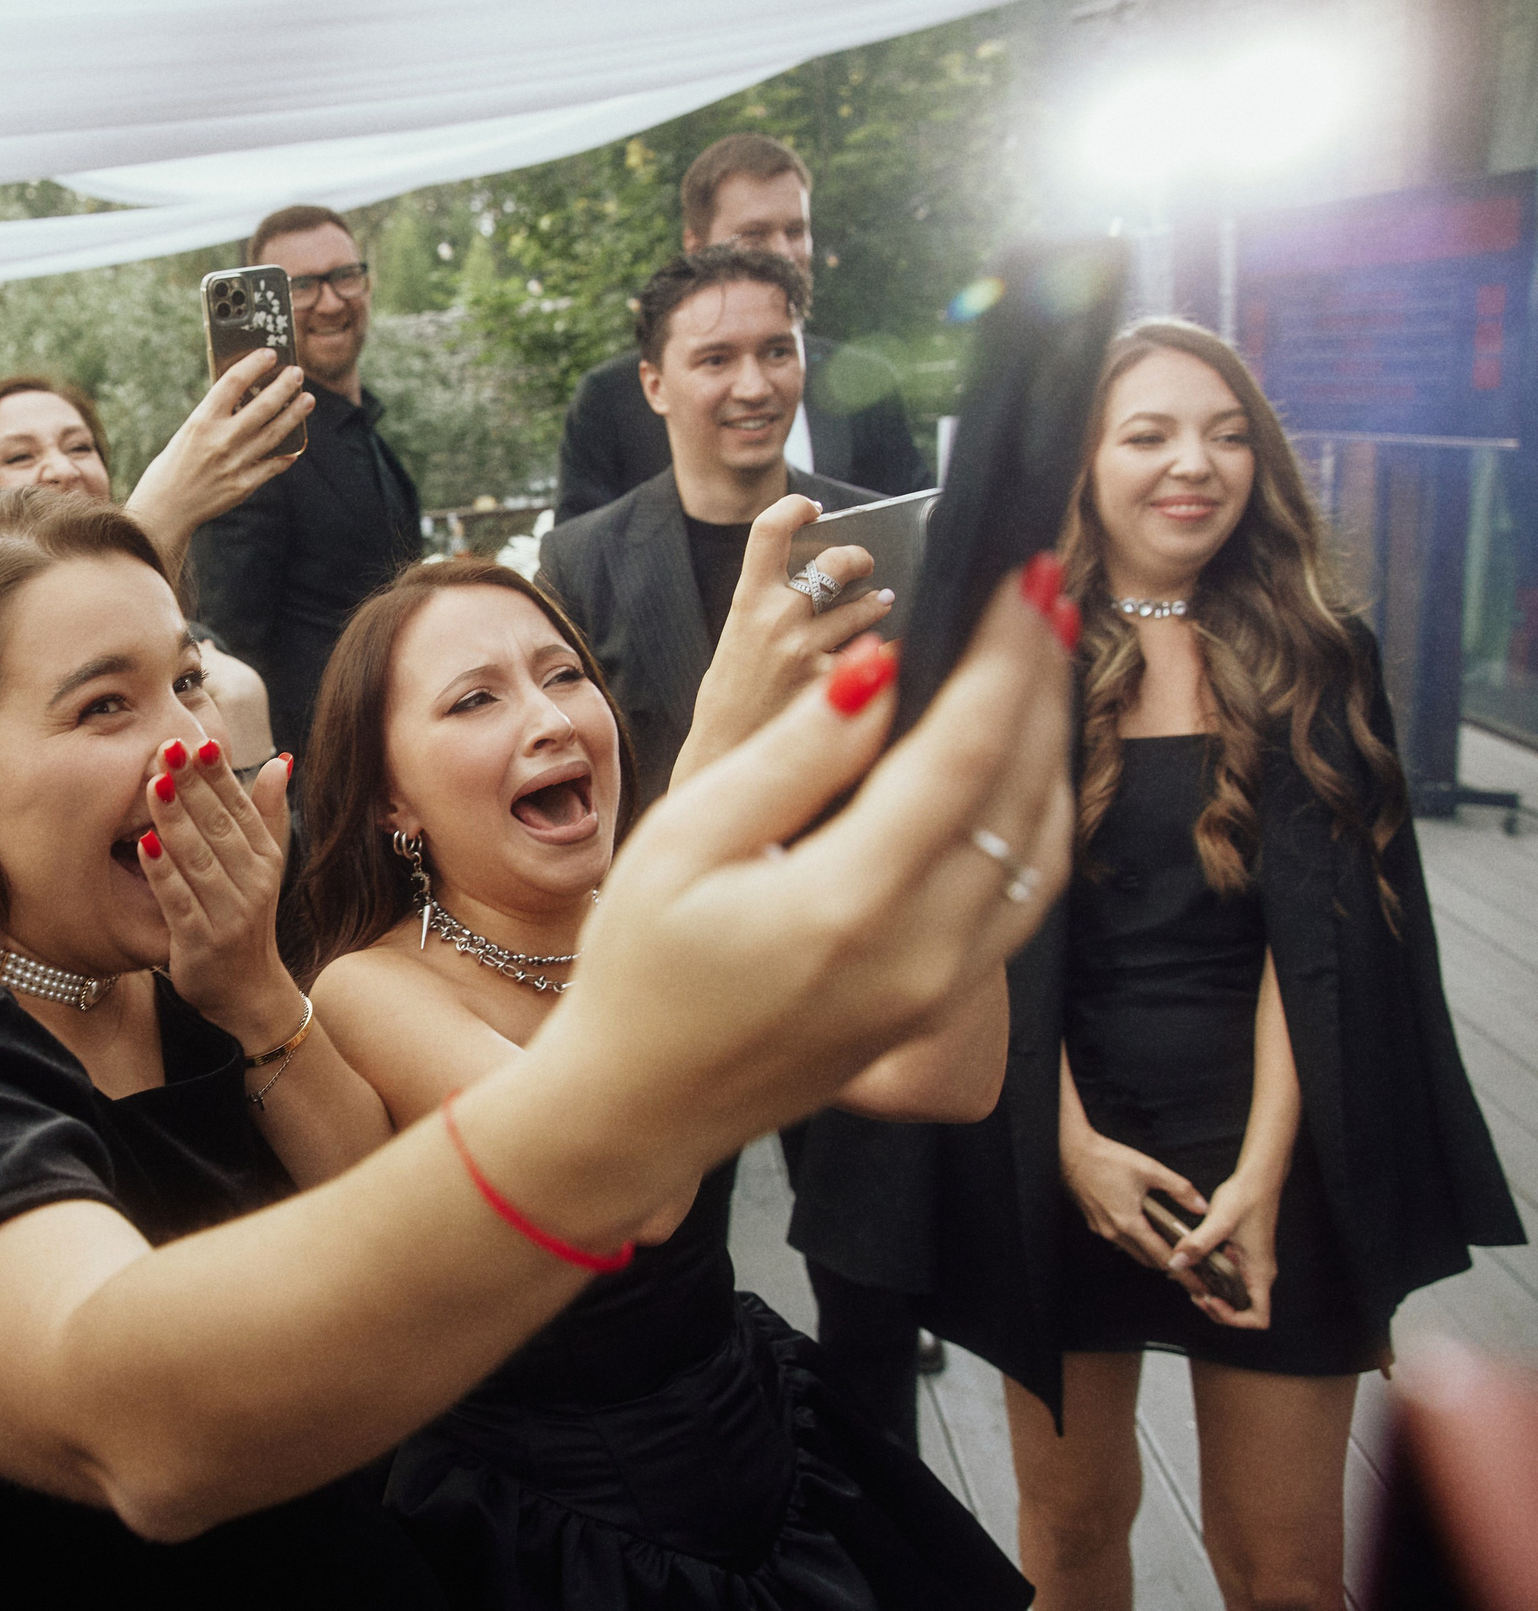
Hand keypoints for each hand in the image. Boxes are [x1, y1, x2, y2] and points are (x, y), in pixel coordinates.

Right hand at [125, 351, 312, 564]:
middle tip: (297, 374)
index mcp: (201, 421)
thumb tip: (245, 398)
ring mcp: (234, 464)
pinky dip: (284, 456)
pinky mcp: (243, 486)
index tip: (269, 354)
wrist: (164, 510)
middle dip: (284, 386)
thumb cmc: (172, 467)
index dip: (254, 364)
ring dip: (294, 415)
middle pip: (263, 406)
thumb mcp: (188, 432)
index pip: (233, 382)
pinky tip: (295, 447)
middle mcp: (220, 440)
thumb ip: (215, 416)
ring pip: (275, 434)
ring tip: (307, 400)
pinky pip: (271, 466)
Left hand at [137, 737, 301, 1046]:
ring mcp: (229, 915)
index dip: (219, 776)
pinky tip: (143, 846)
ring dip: (176, 822)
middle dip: (193, 788)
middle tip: (167, 748)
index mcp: (266, 859)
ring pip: (200, 860)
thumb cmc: (247, 919)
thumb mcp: (265, 866)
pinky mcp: (201, 943)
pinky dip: (163, 874)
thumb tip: (280, 760)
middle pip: (219, 828)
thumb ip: (267, 813)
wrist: (249, 993)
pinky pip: (179, 902)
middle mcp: (253, 884)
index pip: (241, 809)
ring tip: (155, 785)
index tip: (198, 742)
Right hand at [540, 565, 1075, 1165]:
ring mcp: (940, 988)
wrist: (638, 1105)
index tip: (1021, 578)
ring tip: (1037, 659)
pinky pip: (1022, 894)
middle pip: (1022, 792)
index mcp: (846, 904)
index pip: (963, 755)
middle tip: (1041, 591)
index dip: (1004, 658)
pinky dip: (1034, 813)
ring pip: (1039, 845)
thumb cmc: (636, 969)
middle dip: (1039, 682)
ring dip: (1048, 745)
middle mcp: (918, 953)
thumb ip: (793, 756)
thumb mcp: (684, 841)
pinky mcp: (940, 1004)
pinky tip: (1018, 761)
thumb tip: (881, 672)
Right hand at [676, 494, 892, 778]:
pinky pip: (881, 655)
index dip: (795, 508)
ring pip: (867, 608)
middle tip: (866, 563)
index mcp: (747, 602)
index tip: (812, 509)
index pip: (769, 530)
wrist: (725, 754)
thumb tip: (828, 575)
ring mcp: (808, 653)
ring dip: (878, 604)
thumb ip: (773, 605)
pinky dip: (887, 652)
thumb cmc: (735, 696)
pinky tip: (886, 654)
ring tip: (881, 604)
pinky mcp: (834, 686)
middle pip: (836, 561)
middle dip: (859, 557)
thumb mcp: (739, 638)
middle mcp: (777, 620)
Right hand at [1061, 1122, 1207, 1274]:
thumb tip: (1201, 1206)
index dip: (1183, 1272)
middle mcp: (1114, 1231)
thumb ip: (1180, 1189)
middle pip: (1148, 1260)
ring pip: (1134, 1251)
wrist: (1071, 1152)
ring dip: (1152, 1254)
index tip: (1197, 1285)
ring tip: (1172, 1248)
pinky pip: (1121, 1240)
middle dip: (1170, 1265)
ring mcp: (1102, 1228)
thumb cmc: (1105, 1159)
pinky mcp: (1095, 1222)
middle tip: (1191, 1266)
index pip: (1162, 1257)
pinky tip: (1146, 1229)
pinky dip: (1137, 1242)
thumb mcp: (1150, 1169)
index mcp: (1129, 1222)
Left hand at [1170, 1172, 1279, 1329]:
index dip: (1234, 1318)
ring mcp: (1251, 1265)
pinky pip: (1228, 1277)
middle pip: (1242, 1311)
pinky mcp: (1242, 1255)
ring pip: (1234, 1295)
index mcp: (1260, 1272)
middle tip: (1194, 1293)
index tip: (1212, 1300)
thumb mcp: (1220, 1221)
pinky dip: (1212, 1278)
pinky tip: (1192, 1264)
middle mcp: (1259, 1273)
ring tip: (1189, 1281)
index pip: (1258, 1318)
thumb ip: (1198, 1244)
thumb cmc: (1246, 1197)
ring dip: (1213, 1295)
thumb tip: (1176, 1264)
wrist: (1257, 1178)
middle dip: (1217, 1309)